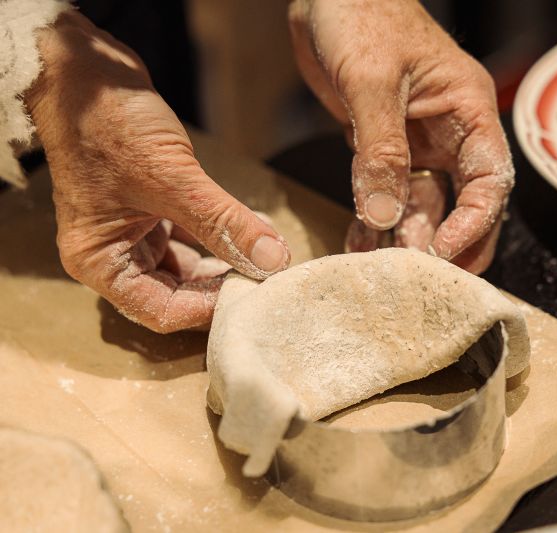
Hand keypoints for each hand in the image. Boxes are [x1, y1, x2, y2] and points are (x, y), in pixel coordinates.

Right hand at [26, 11, 289, 332]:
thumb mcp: (173, 179)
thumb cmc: (108, 123)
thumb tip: (273, 259)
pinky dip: (219, 235)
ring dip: (226, 261)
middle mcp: (113, 254)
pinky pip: (191, 235)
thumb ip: (224, 222)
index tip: (253, 296)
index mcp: (101, 261)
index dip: (208, 309)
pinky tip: (254, 231)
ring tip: (266, 258)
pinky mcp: (150, 209)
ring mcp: (131, 231)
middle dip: (222, 287)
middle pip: (176, 293)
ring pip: (188, 265)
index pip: (161, 310)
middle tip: (267, 281)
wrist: (86, 71)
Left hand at [288, 0, 512, 273]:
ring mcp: (417, 143)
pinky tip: (359, 244)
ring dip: (405, 237)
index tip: (444, 253)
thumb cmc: (362, 16)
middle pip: (466, 202)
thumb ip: (380, 148)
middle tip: (430, 282)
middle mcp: (450, 133)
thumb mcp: (373, 83)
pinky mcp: (383, 147)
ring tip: (385, 271)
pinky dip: (375, 220)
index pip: (489, 179)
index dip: (474, 222)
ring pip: (423, 204)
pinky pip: (387, 193)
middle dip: (452, 243)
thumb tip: (383, 215)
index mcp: (469, 111)